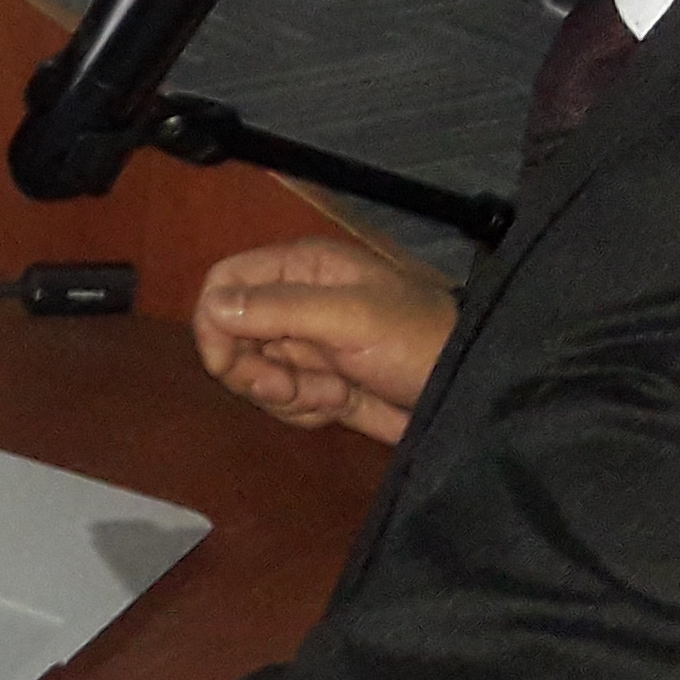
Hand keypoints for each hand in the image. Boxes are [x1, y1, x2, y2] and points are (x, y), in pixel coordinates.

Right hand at [192, 236, 458, 445]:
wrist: (468, 390)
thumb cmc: (416, 339)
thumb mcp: (349, 318)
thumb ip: (279, 309)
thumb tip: (212, 308)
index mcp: (300, 269)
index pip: (224, 283)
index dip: (214, 323)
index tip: (226, 364)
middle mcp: (295, 302)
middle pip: (231, 337)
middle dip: (256, 371)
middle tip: (292, 387)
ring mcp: (306, 346)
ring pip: (254, 374)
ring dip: (287, 394)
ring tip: (337, 393)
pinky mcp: (319, 384)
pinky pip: (282, 401)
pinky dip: (305, 409)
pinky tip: (343, 404)